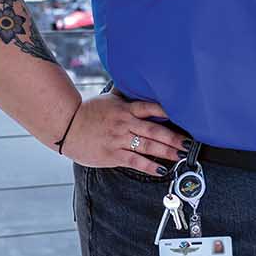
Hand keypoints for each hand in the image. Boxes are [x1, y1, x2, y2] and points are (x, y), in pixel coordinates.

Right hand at [62, 90, 188, 172]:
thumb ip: (125, 96)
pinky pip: (135, 161)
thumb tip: (137, 86)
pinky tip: (161, 169)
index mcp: (125, 109)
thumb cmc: (88, 113)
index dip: (167, 112)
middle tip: (189, 143)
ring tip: (181, 155)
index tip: (183, 117)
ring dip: (166, 151)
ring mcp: (119, 140)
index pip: (150, 108)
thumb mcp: (109, 100)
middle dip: (174, 137)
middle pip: (154, 130)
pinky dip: (149, 166)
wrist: (66, 126)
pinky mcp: (113, 154)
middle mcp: (124, 123)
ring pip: (147, 146)